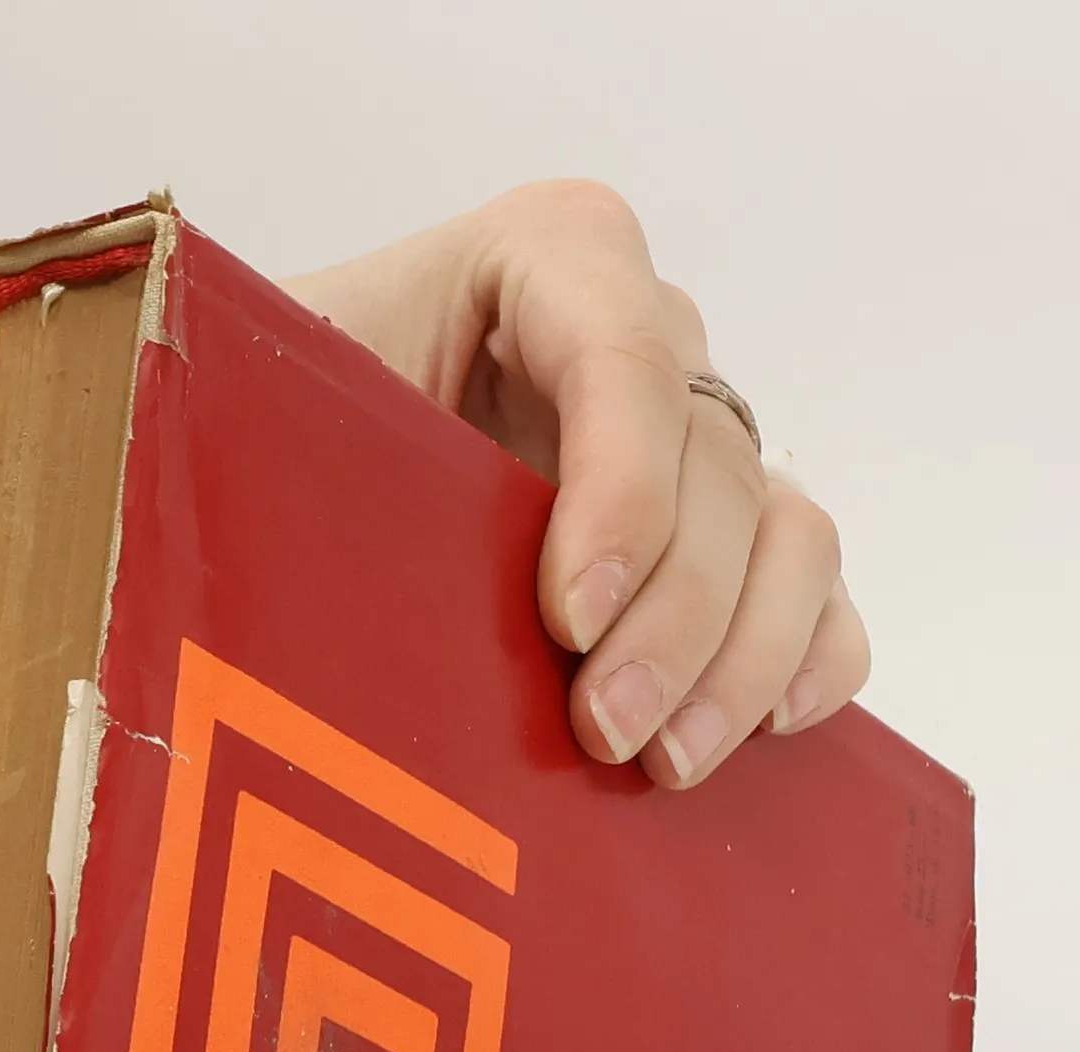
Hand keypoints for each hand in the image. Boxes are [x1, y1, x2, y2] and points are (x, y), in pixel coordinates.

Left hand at [285, 181, 868, 788]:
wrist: (298, 470)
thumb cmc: (277, 420)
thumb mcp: (268, 389)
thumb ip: (295, 416)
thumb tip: (302, 538)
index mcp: (548, 261)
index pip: (627, 355)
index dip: (621, 495)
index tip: (566, 621)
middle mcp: (647, 338)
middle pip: (716, 466)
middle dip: (673, 615)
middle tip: (604, 731)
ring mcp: (695, 443)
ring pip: (787, 532)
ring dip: (744, 657)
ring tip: (667, 762)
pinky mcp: (723, 536)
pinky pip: (811, 590)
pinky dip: (808, 656)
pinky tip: (764, 729)